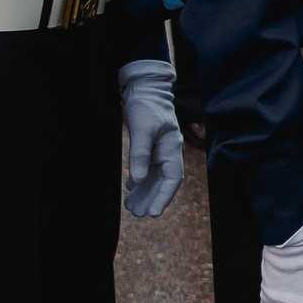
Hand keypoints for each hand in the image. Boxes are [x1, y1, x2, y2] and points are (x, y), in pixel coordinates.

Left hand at [118, 59, 184, 217]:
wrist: (143, 88)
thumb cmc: (145, 106)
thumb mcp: (141, 129)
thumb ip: (139, 154)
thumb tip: (135, 180)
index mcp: (172, 148)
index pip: (173, 179)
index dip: (164, 197)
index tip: (154, 214)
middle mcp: (168, 151)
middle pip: (163, 181)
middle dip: (152, 199)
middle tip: (138, 215)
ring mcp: (159, 150)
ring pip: (154, 177)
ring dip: (144, 192)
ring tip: (132, 208)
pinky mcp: (150, 146)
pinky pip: (147, 169)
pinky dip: (139, 180)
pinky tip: (130, 189)